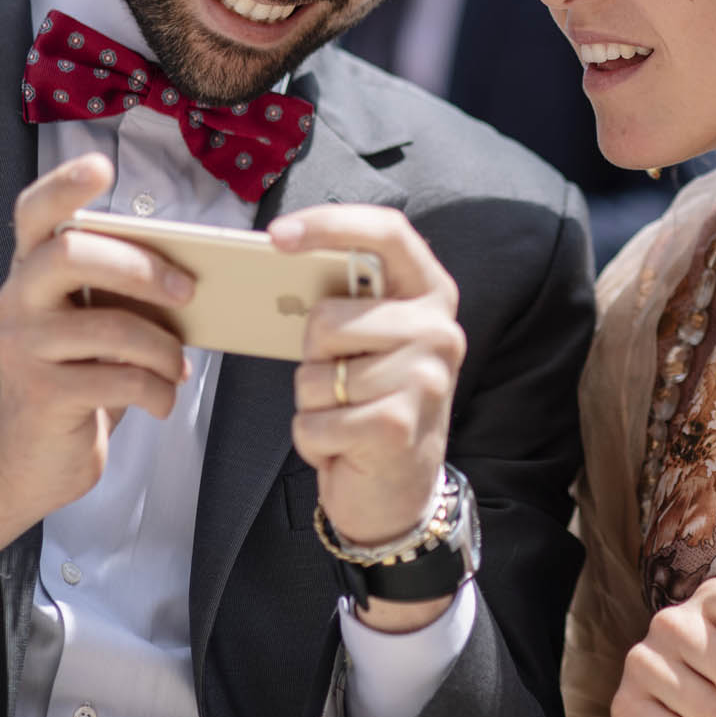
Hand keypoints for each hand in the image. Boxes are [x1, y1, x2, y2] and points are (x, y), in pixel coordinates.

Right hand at [0, 154, 195, 574]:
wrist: (33, 456)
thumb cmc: (82, 373)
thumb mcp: (98, 320)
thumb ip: (123, 287)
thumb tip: (195, 270)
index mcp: (33, 269)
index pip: (33, 212)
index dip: (63, 184)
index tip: (102, 167)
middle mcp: (16, 298)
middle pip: (71, 253)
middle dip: (142, 268)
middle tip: (189, 290)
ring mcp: (23, 347)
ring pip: (109, 326)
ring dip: (163, 348)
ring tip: (176, 367)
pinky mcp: (41, 395)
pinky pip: (118, 380)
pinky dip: (157, 390)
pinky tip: (161, 399)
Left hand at [271, 204, 466, 629]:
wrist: (400, 491)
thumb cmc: (373, 401)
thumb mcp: (371, 340)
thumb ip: (349, 298)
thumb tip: (284, 257)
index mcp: (431, 293)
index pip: (387, 232)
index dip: (330, 224)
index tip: (276, 235)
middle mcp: (439, 330)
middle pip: (328, 319)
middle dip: (313, 355)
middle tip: (342, 379)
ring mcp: (425, 378)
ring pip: (316, 374)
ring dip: (313, 402)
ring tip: (347, 415)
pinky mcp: (399, 425)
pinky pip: (315, 419)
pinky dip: (313, 439)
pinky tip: (344, 447)